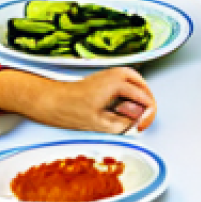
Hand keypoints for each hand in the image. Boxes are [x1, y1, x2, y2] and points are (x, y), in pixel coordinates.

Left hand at [0, 67, 156, 134]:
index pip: (147, 100)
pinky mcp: (109, 77)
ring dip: (139, 102)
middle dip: (146, 107)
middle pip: (146, 90)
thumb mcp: (102, 124)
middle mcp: (119, 73)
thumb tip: (138, 122)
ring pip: (140, 86)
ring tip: (131, 117)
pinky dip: (131, 97)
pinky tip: (122, 109)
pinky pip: (130, 85)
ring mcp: (114, 73)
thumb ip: (125, 124)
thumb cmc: (71, 110)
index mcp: (119, 83)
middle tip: (139, 123)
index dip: (147, 117)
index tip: (139, 128)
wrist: (52, 101)